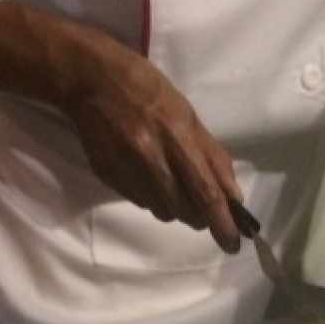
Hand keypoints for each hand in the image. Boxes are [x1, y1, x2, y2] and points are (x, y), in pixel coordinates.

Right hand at [0, 0, 242, 250]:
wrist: (91, 79)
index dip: (222, 223)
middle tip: (204, 210)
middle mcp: (150, 156)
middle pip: (184, 210)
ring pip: (161, 211)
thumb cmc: (150, 92)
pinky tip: (146, 174)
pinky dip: (150, 197)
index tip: (233, 244)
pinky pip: (138, 201)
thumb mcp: (189, 116)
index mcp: (178, 136)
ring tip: (171, 182)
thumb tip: (234, 198)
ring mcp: (125, 167)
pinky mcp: (106, 174)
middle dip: (200, 217)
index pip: (206, 192)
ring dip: (174, 207)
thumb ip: (214, 158)